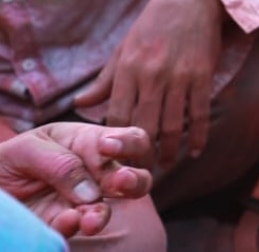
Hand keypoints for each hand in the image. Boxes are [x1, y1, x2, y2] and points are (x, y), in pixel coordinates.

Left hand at [0, 123, 151, 237]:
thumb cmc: (7, 161)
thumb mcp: (27, 149)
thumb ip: (60, 161)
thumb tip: (92, 192)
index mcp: (91, 144)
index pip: (129, 140)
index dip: (128, 143)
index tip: (108, 147)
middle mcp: (94, 175)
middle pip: (134, 178)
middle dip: (134, 181)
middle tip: (121, 182)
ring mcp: (80, 203)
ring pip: (108, 210)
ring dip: (103, 214)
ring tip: (91, 219)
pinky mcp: (62, 226)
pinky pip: (75, 229)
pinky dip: (72, 226)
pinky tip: (64, 221)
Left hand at [75, 0, 223, 168]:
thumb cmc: (153, 25)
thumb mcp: (124, 48)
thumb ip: (104, 80)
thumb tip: (79, 105)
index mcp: (128, 69)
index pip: (116, 116)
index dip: (114, 143)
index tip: (114, 159)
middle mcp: (152, 75)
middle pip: (144, 126)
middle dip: (141, 154)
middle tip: (138, 172)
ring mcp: (179, 76)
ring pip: (172, 125)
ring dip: (169, 150)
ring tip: (165, 163)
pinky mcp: (203, 75)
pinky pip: (200, 112)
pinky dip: (199, 135)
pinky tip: (196, 150)